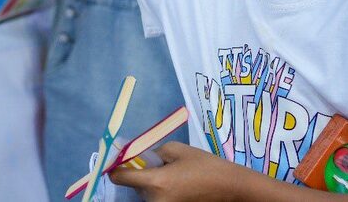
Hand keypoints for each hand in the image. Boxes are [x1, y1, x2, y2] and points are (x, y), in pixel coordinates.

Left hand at [108, 142, 239, 200]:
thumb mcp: (177, 150)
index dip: (116, 167)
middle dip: (139, 174)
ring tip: (171, 175)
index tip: (119, 160)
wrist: (231, 189)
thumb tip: (140, 157)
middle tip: (155, 164)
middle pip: (134, 186)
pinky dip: (160, 193)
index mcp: (155, 183)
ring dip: (150, 185)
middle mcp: (154, 201)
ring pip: (145, 195)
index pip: (120, 177)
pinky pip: (156, 200)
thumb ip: (153, 152)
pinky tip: (176, 185)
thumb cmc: (205, 166)